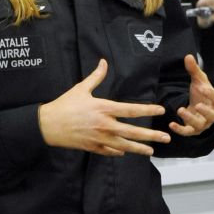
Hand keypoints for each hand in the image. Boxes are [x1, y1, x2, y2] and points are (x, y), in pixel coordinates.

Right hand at [38, 59, 170, 155]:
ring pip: (124, 145)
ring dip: (139, 148)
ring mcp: (99, 138)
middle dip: (151, 135)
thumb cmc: (64, 105)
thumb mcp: (81, 88)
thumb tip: (104, 62)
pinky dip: (119, 152)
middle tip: (166, 137)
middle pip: (133, 131)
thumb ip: (96, 76)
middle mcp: (105, 125)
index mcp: (104, 108)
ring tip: (152, 151)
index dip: (148, 110)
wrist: (47, 125)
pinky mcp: (92, 148)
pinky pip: (110, 151)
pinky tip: (126, 152)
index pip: (131, 110)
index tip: (161, 110)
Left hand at [169, 54, 213, 136]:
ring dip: (190, 119)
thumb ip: (194, 70)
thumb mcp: (199, 81)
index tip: (202, 87)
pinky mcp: (194, 130)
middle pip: (213, 115)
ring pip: (200, 124)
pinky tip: (171, 124)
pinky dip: (180, 130)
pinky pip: (188, 132)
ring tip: (180, 110)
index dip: (211, 93)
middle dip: (205, 111)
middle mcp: (213, 114)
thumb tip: (188, 56)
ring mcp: (204, 123)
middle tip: (197, 105)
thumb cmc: (202, 93)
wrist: (198, 106)